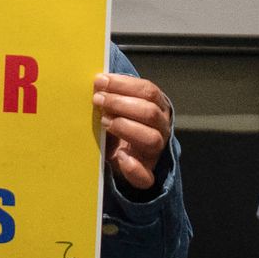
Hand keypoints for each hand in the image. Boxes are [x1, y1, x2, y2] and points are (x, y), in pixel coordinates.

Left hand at [94, 73, 171, 191]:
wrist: (121, 159)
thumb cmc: (118, 127)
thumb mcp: (120, 108)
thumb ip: (114, 95)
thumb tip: (97, 81)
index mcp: (157, 108)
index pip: (148, 91)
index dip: (124, 85)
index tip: (101, 81)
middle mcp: (161, 128)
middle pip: (150, 112)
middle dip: (120, 103)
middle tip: (98, 100)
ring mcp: (155, 152)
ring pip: (151, 138)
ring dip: (125, 127)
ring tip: (104, 123)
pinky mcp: (146, 174)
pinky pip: (145, 176)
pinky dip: (133, 168)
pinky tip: (120, 157)